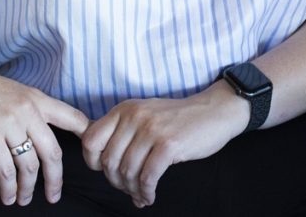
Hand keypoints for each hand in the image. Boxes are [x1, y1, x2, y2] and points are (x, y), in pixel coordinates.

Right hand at [0, 57, 88, 206]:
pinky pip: (5, 168)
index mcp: (38, 99)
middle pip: (53, 152)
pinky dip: (8, 187)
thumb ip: (30, 111)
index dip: (87, 136)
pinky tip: (8, 196)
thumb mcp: (15, 93)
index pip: (73, 118)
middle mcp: (28, 109)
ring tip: (24, 199)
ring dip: (28, 188)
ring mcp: (9, 121)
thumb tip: (40, 137)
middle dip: (55, 179)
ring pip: (29, 164)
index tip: (92, 154)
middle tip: (54, 195)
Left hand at [81, 81, 247, 207]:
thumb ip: (121, 130)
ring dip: (132, 190)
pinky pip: (147, 177)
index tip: (105, 172)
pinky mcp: (168, 144)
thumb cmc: (178, 119)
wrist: (214, 111)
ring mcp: (151, 129)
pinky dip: (146, 192)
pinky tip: (150, 196)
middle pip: (109, 161)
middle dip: (116, 182)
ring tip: (140, 195)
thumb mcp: (144, 114)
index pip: (90, 140)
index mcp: (124, 109)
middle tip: (128, 189)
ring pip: (127, 172)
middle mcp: (134, 116)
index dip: (93, 162)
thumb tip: (96, 158)